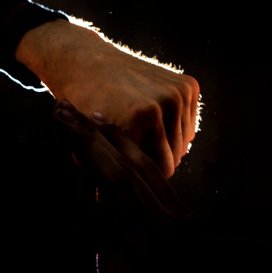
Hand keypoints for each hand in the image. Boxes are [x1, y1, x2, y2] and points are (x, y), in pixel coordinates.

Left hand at [18, 19, 198, 177]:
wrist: (87, 62)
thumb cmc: (82, 106)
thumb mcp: (84, 142)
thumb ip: (98, 175)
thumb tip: (109, 210)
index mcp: (142, 118)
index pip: (158, 170)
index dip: (140, 178)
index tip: (127, 179)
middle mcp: (165, 102)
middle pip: (174, 157)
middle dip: (154, 164)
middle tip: (133, 161)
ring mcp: (179, 91)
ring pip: (184, 142)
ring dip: (166, 148)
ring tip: (141, 144)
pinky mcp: (188, 85)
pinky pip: (189, 124)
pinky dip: (174, 130)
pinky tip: (153, 127)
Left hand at [52, 99, 214, 272]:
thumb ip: (153, 247)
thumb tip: (128, 235)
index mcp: (182, 225)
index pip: (152, 173)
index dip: (125, 144)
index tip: (104, 122)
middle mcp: (170, 223)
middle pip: (132, 165)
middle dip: (100, 134)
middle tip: (73, 107)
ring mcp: (150, 237)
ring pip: (114, 177)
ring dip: (85, 145)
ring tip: (63, 118)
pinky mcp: (127, 255)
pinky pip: (98, 208)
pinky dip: (81, 182)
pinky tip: (65, 160)